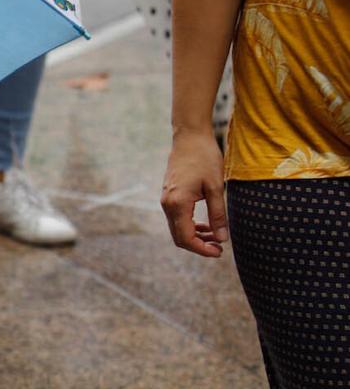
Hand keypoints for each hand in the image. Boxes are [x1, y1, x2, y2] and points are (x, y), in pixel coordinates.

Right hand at [160, 129, 228, 256]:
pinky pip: (177, 218)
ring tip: (216, 237)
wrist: (189, 137)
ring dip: (195, 236)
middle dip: (199, 246)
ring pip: (177, 228)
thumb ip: (218, 215)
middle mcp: (167, 204)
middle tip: (219, 248)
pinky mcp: (169, 195)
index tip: (219, 252)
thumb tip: (222, 238)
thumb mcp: (215, 187)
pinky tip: (206, 224)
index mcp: (178, 204)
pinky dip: (190, 225)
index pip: (186, 238)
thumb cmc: (204, 158)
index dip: (202, 249)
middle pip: (179, 237)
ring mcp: (166, 199)